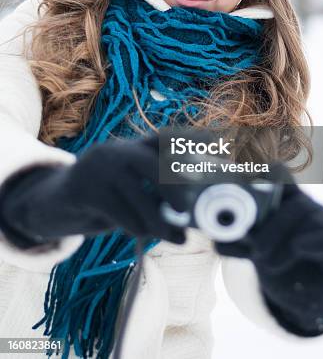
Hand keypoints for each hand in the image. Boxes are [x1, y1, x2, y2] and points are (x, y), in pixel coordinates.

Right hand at [0, 132, 189, 248]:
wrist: (54, 202)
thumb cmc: (104, 197)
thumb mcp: (130, 189)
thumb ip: (155, 194)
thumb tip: (188, 216)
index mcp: (132, 147)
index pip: (164, 138)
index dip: (189, 139)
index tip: (214, 142)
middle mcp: (118, 151)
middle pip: (154, 164)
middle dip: (176, 189)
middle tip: (188, 212)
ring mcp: (100, 167)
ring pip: (139, 195)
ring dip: (160, 222)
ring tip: (177, 237)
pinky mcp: (85, 188)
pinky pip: (120, 212)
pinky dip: (136, 227)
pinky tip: (140, 232)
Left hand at [214, 164, 322, 335]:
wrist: (305, 299)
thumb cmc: (279, 264)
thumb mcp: (254, 251)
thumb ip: (238, 242)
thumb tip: (217, 240)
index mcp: (285, 201)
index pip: (280, 176)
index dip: (269, 172)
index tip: (249, 178)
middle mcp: (308, 207)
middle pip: (293, 198)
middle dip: (271, 222)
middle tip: (254, 248)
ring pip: (308, 215)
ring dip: (283, 239)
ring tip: (265, 262)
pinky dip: (309, 241)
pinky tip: (296, 249)